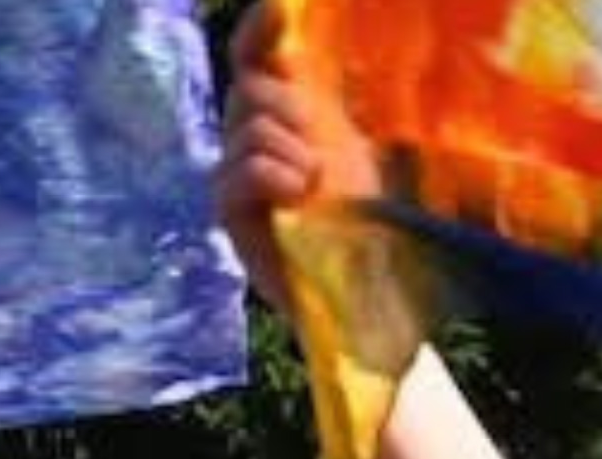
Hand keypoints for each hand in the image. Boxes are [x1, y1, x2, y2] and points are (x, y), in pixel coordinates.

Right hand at [211, 4, 370, 310]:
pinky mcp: (230, 213)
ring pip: (248, 127)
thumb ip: (340, 105)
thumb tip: (322, 57)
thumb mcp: (364, 148)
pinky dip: (273, 175)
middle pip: (249, 89)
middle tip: (319, 135)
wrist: (368, 287)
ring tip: (315, 181)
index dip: (258, 31)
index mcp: (290, 115)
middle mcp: (257, 139)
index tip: (277, 10)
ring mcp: (238, 176)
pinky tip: (299, 193)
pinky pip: (239, 171)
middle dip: (288, 104)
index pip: (255, 58)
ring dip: (290, 147)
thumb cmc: (370, 219)